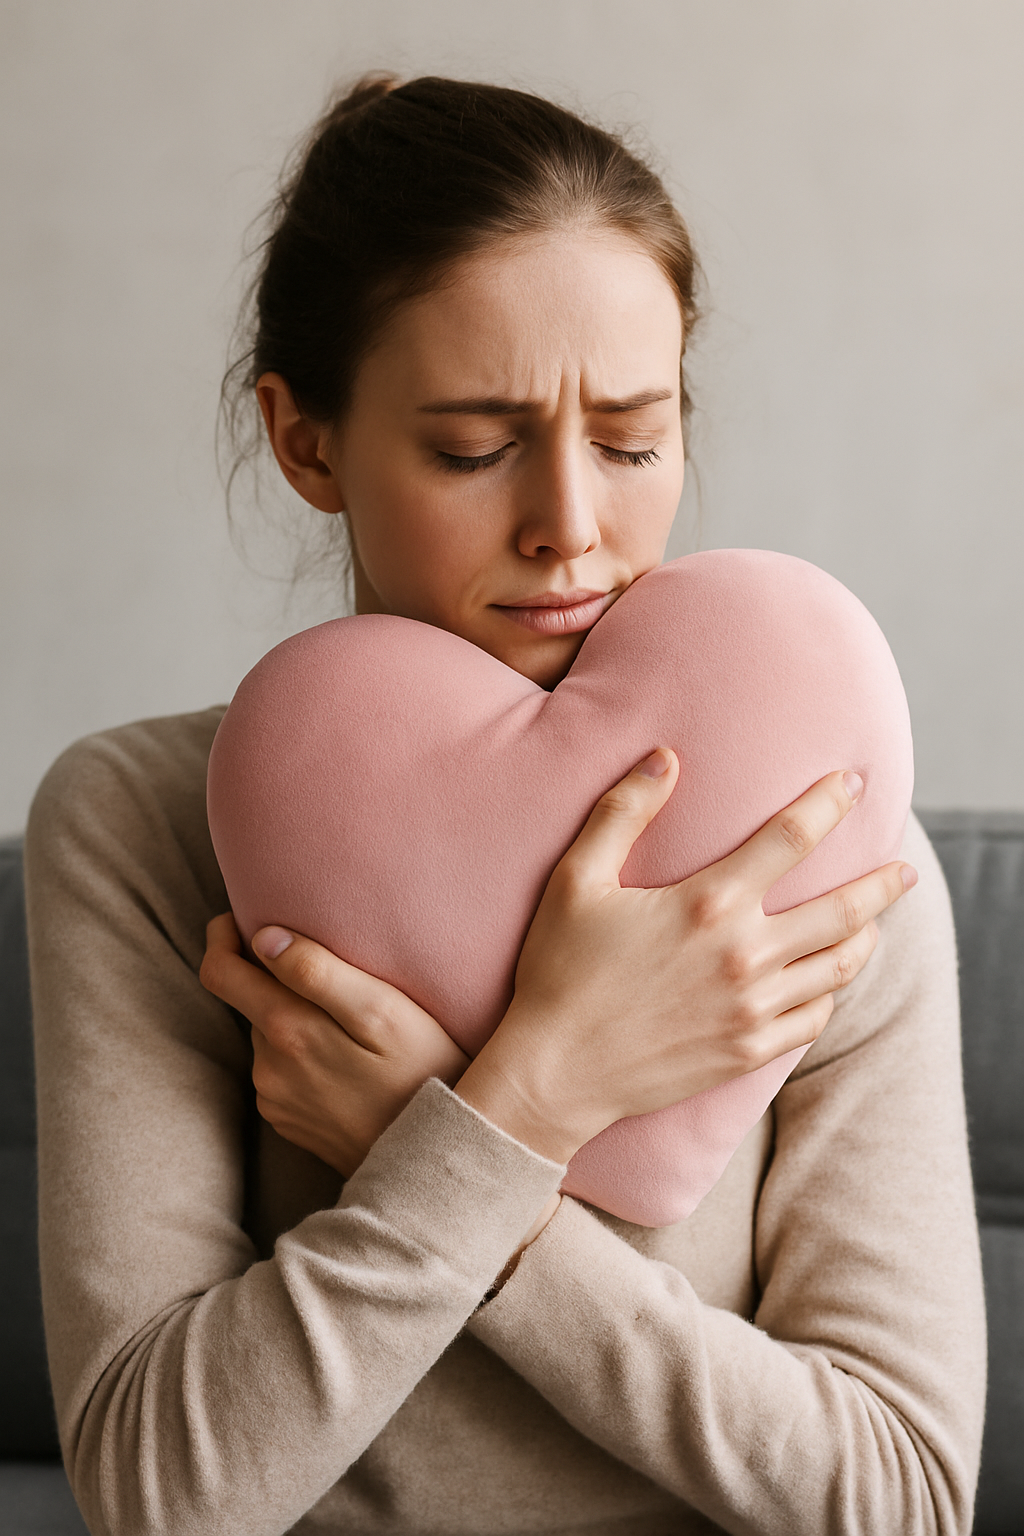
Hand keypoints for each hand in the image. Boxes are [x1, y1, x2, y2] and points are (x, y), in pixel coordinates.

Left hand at [200, 913, 469, 1175]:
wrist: (439, 1159)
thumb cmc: (426, 1072)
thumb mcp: (385, 1011)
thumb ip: (320, 972)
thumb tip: (263, 938)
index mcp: (287, 1032)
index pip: (219, 972)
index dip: (225, 936)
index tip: (247, 916)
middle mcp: (268, 1068)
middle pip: (248, 999)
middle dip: (273, 975)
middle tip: (327, 963)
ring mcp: (275, 1100)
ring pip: (268, 1033)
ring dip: (293, 1014)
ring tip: (347, 1014)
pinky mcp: (288, 1121)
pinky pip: (281, 1068)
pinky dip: (303, 1049)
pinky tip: (346, 1054)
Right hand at [456, 754, 917, 1163]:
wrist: (555, 1073)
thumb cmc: (559, 969)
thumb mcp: (576, 879)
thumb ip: (623, 811)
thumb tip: (665, 757)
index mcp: (709, 902)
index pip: (792, 836)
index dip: (829, 803)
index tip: (853, 783)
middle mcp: (744, 953)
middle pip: (843, 908)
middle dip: (882, 882)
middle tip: (904, 868)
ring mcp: (753, 1008)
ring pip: (839, 966)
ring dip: (864, 937)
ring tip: (873, 922)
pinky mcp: (748, 1051)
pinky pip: (814, 1018)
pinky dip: (829, 993)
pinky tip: (826, 981)